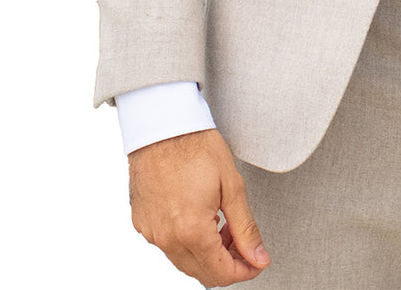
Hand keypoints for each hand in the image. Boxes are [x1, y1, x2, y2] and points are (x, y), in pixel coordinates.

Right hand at [128, 128, 269, 284]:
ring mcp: (151, 232)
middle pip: (202, 273)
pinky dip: (187, 241)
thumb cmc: (195, 145)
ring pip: (184, 262)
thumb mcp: (232, 186)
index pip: (221, 274)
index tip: (256, 260)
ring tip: (222, 225)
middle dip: (228, 263)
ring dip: (208, 254)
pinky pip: (167, 246)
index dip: (245, 271)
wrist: (162, 125)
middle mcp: (166, 238)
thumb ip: (246, 228)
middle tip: (241, 239)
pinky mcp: (142, 223)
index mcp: (191, 230)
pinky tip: (199, 217)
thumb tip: (258, 257)